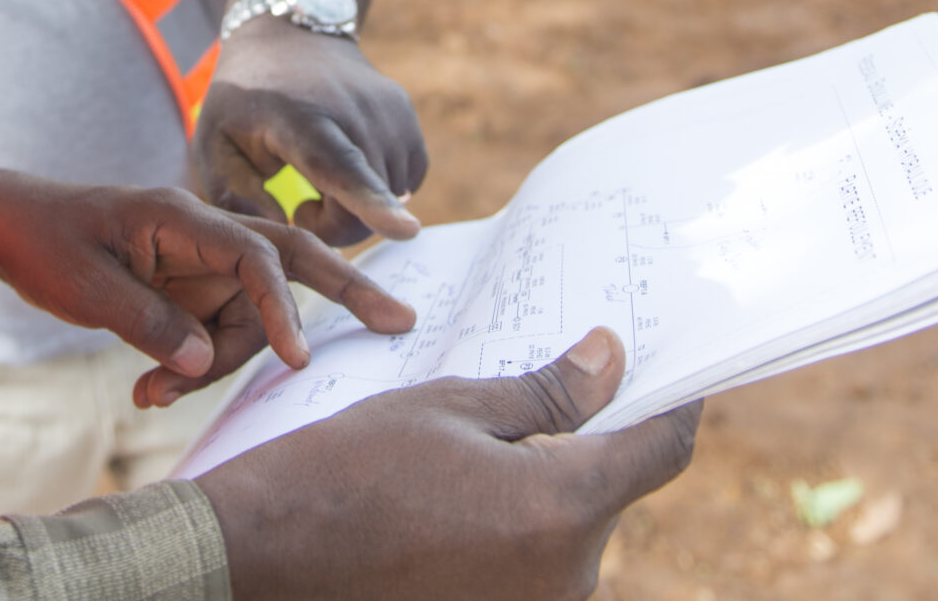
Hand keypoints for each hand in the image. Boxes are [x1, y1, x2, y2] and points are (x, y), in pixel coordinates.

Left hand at [0, 160, 414, 405]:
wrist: (9, 227)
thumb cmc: (45, 243)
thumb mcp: (87, 287)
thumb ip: (149, 323)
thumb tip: (204, 361)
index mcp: (181, 217)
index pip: (255, 255)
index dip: (281, 307)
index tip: (297, 359)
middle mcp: (202, 235)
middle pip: (287, 260)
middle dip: (343, 290)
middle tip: (401, 319)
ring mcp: (197, 261)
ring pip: (243, 318)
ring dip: (215, 366)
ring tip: (152, 397)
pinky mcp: (187, 286)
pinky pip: (213, 331)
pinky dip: (193, 366)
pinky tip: (152, 390)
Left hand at [193, 25, 427, 245]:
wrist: (287, 37)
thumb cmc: (244, 101)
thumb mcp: (213, 144)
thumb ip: (233, 198)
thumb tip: (280, 233)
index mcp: (298, 118)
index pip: (341, 166)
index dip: (371, 203)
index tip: (405, 231)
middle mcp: (354, 110)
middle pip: (365, 205)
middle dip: (332, 226)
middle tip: (300, 206)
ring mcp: (388, 110)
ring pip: (390, 199)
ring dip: (358, 209)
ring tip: (322, 180)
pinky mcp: (406, 116)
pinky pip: (406, 181)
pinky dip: (383, 189)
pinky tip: (350, 167)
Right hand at [197, 327, 700, 600]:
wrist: (265, 555)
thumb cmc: (350, 468)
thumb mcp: (450, 409)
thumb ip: (546, 393)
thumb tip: (612, 360)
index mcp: (562, 507)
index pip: (660, 450)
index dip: (673, 403)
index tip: (668, 370)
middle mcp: (568, 578)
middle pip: (609, 494)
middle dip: (584, 444)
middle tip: (537, 399)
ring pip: (569, 536)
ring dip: (543, 492)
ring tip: (476, 455)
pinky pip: (532, 573)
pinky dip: (512, 536)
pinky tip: (458, 504)